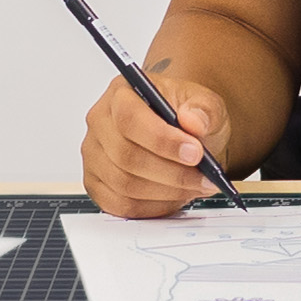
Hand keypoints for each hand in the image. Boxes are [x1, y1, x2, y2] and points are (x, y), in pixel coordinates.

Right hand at [81, 75, 232, 219]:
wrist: (181, 132)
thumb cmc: (185, 115)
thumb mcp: (205, 104)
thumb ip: (204, 110)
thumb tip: (193, 121)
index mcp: (121, 93)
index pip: (129, 118)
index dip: (162, 140)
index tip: (195, 153)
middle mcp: (100, 122)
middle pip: (126, 156)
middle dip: (171, 173)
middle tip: (204, 177)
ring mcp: (94, 155)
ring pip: (124, 185)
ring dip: (166, 192)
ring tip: (194, 186)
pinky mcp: (97, 184)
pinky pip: (121, 205)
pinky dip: (153, 207)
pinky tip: (174, 197)